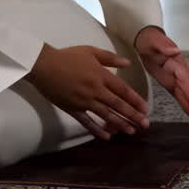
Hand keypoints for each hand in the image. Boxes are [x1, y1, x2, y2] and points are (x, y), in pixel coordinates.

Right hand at [26, 45, 149, 140]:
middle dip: (133, 115)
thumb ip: (110, 58)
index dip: (136, 100)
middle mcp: (95, 90)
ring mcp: (84, 101)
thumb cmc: (67, 56)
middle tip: (145, 124)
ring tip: (131, 131)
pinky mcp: (73, 109)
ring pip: (106, 115)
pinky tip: (107, 137)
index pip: (123, 90)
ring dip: (120, 124)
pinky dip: (97, 130)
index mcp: (101, 75)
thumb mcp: (90, 51)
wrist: (43, 66)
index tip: (146, 108)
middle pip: (118, 104)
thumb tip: (128, 63)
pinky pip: (87, 122)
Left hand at [135, 27, 188, 117]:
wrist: (146, 38)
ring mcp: (174, 76)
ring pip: (184, 91)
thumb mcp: (154, 40)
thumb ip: (163, 46)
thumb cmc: (150, 39)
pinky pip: (178, 92)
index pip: (184, 76)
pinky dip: (184, 101)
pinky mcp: (169, 80)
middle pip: (187, 86)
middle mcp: (178, 69)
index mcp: (175, 60)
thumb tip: (176, 51)